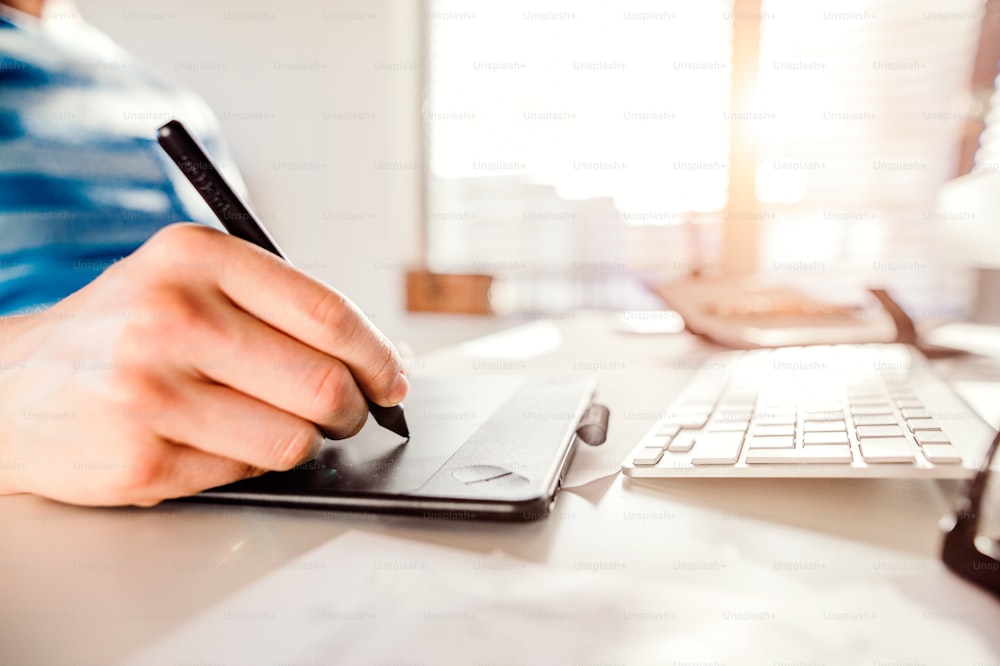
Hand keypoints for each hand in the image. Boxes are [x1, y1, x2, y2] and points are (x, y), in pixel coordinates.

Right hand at [0, 224, 407, 505]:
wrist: (14, 383)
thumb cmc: (124, 328)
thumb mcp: (191, 279)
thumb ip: (282, 305)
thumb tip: (384, 355)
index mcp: (196, 257)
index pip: (328, 314)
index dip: (378, 355)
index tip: (392, 377)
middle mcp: (172, 317)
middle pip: (323, 384)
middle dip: (353, 410)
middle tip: (348, 412)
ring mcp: (153, 393)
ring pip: (294, 440)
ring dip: (303, 441)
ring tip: (275, 423)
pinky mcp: (143, 460)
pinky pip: (246, 473)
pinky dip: (250, 461)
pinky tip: (216, 438)